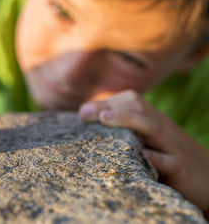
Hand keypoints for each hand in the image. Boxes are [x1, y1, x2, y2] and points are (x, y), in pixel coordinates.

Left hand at [79, 90, 208, 216]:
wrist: (208, 176)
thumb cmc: (168, 155)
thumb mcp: (148, 138)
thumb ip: (127, 129)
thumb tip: (91, 120)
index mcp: (152, 119)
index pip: (130, 101)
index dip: (106, 103)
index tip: (83, 111)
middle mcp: (161, 128)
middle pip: (137, 108)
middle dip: (109, 107)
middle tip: (83, 113)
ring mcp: (171, 146)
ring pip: (152, 127)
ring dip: (128, 120)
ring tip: (104, 119)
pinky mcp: (180, 168)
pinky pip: (170, 161)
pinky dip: (158, 157)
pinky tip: (144, 154)